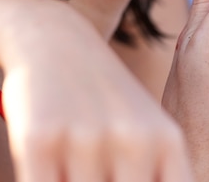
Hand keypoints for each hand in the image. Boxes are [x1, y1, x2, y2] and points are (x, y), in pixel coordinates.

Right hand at [0, 2, 193, 181]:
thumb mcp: (144, 131)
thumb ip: (156, 174)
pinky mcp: (41, 140)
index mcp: (167, 143)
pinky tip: (48, 170)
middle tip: (99, 175)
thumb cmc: (104, 98)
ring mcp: (88, 140)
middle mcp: (134, 141)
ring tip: (76, 171)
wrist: (55, 39)